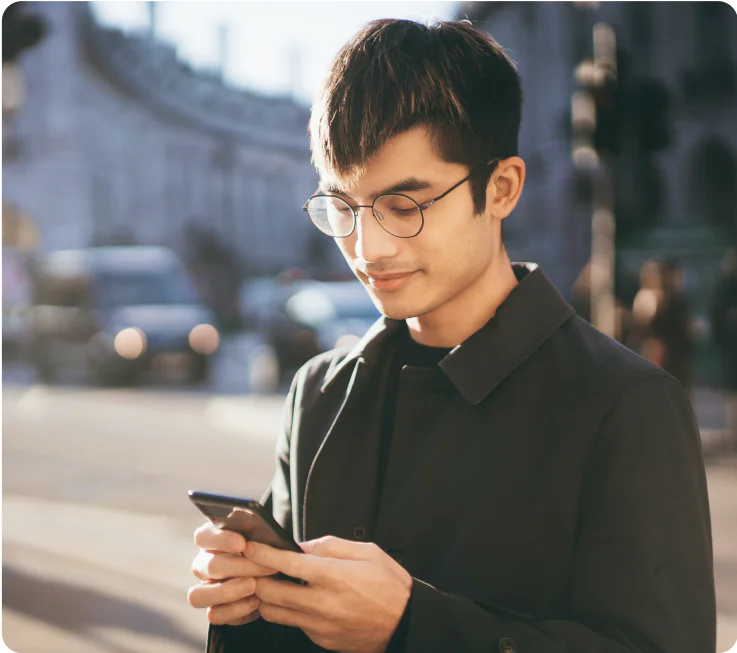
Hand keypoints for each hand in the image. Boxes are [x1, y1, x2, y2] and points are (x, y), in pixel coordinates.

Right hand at [187, 521, 277, 625]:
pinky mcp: (215, 610)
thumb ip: (249, 522)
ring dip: (228, 591)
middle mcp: (204, 565)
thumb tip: (241, 513)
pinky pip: (214, 615)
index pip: (202, 537)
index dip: (220, 540)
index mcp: (210, 540)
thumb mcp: (261, 531)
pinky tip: (255, 602)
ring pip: (198, 595)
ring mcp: (206, 589)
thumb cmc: (266, 546)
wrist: (277, 572)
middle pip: (209, 566)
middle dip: (239, 566)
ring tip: (254, 586)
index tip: (242, 543)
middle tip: (265, 567)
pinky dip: (235, 609)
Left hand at [244, 535, 411, 652]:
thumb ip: (330, 546)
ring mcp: (320, 625)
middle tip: (252, 567)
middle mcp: (322, 603)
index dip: (262, 554)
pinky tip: (295, 600)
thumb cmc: (390, 584)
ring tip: (269, 584)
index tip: (250, 547)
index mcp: (333, 576)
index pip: (285, 564)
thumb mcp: (366, 552)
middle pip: (269, 593)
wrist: (406, 622)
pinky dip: (288, 611)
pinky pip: (294, 624)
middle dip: (255, 578)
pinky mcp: (322, 640)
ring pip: (275, 613)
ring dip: (266, 598)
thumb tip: (302, 546)